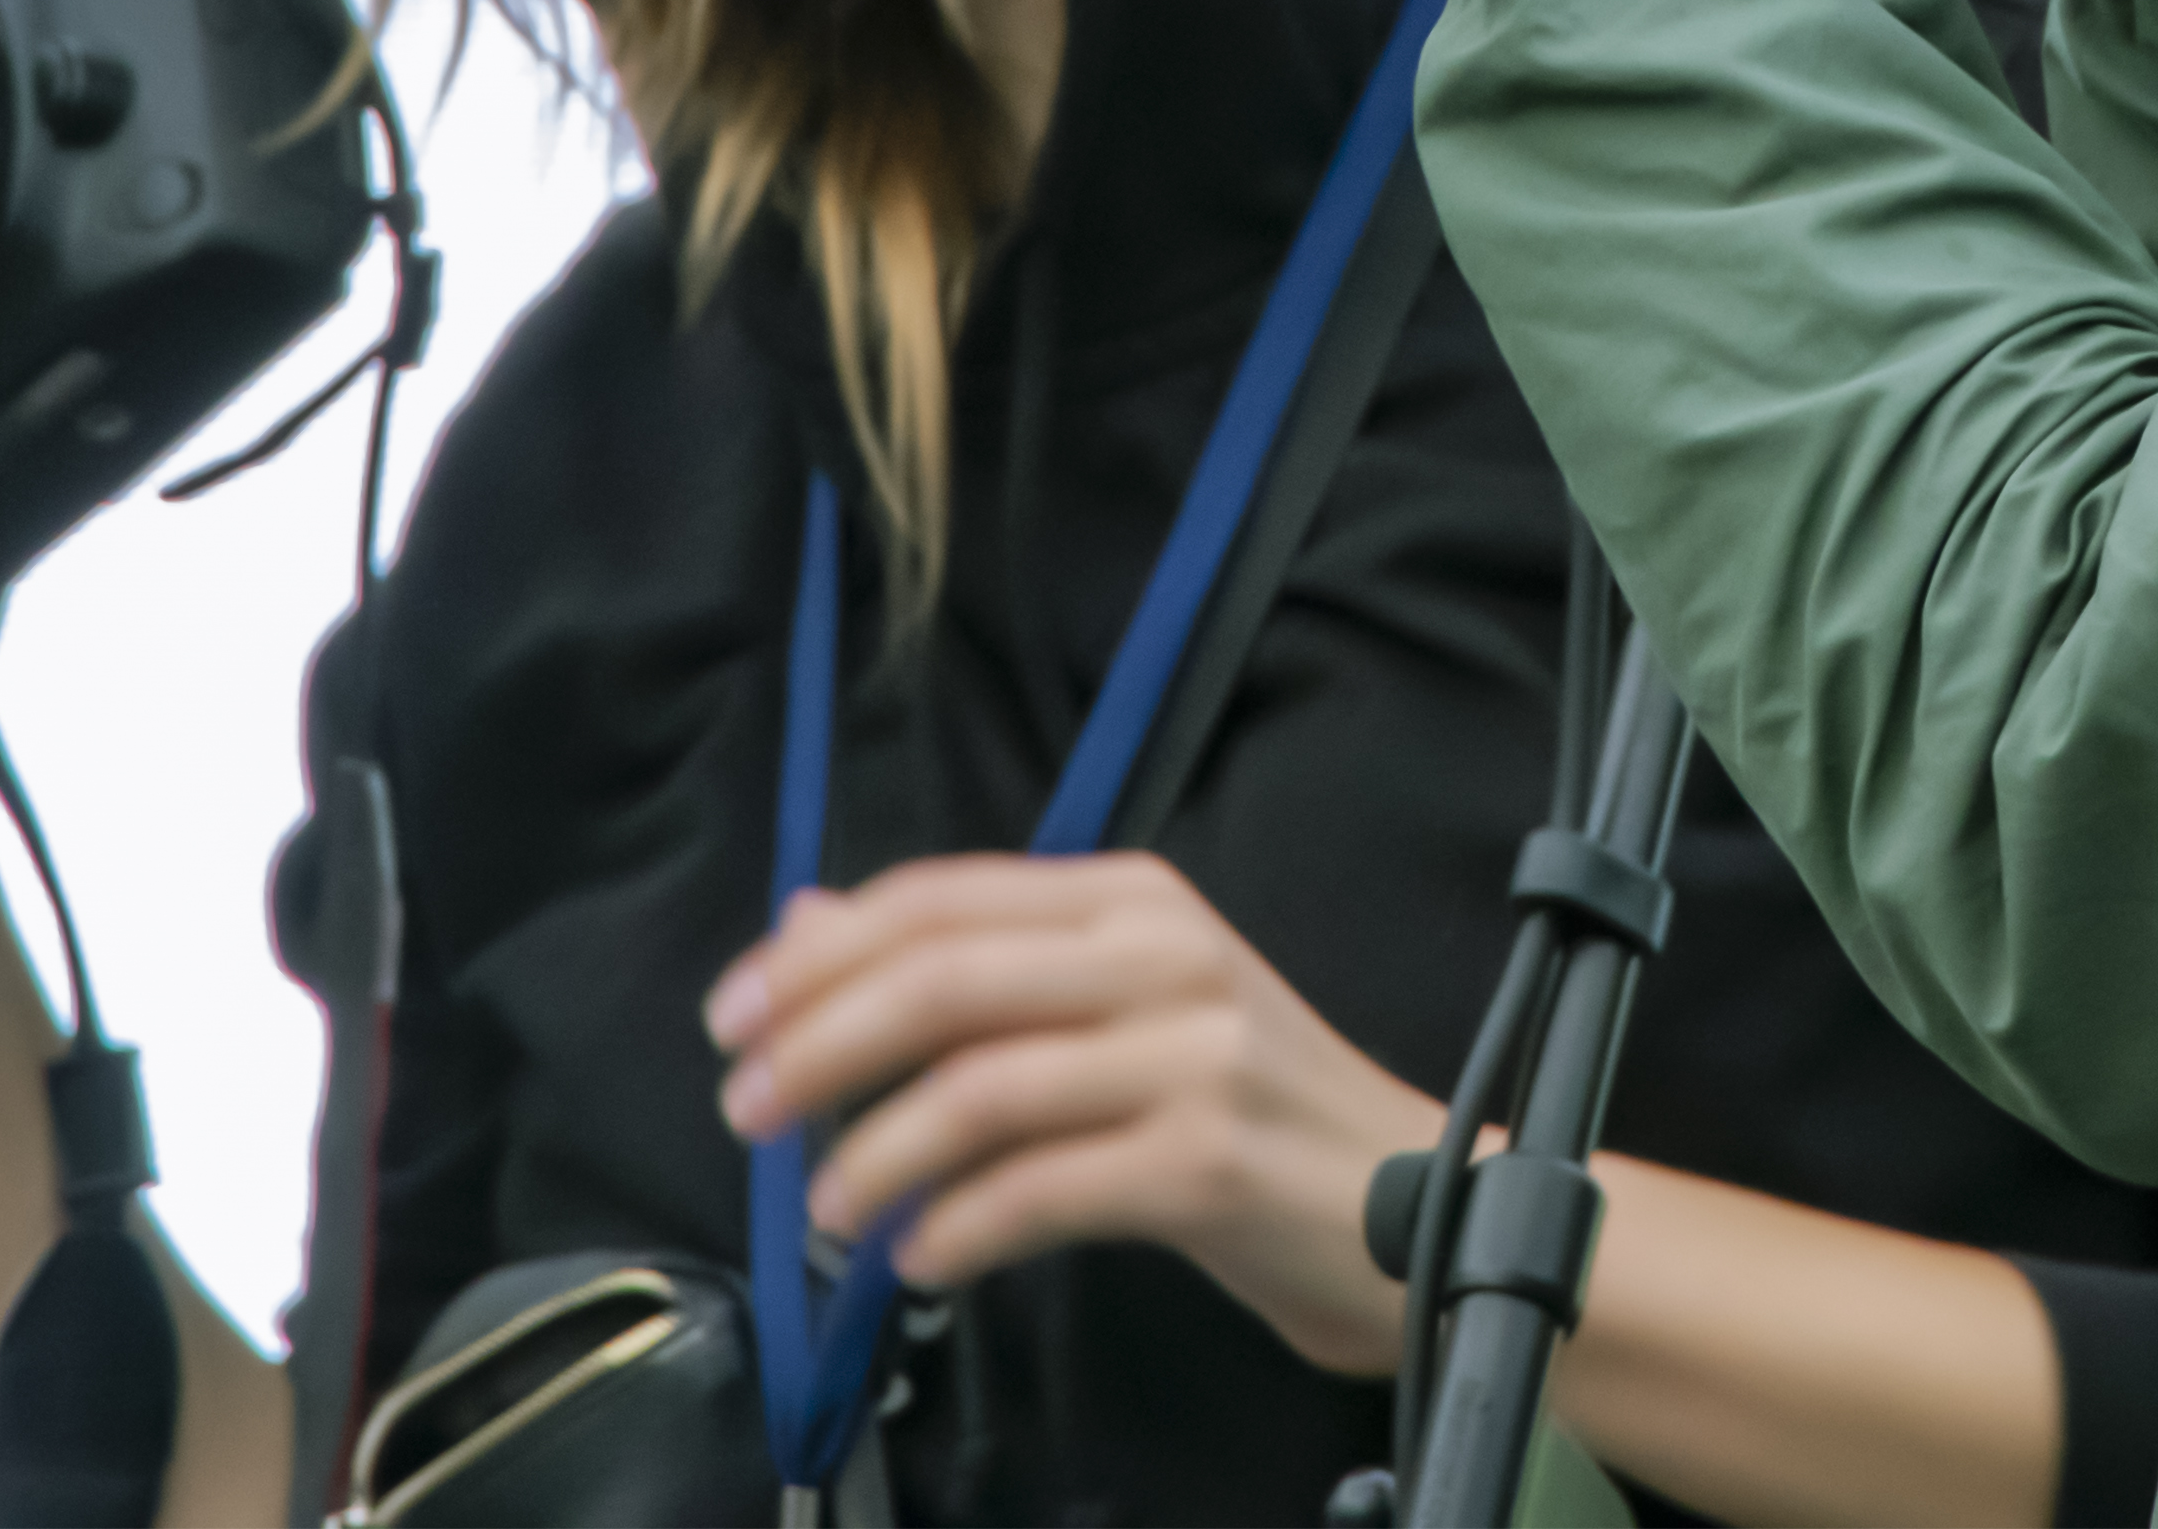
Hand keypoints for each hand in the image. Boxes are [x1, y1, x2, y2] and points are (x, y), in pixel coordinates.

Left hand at [704, 851, 1432, 1373]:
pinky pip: (1042, 1190)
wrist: (1424, 1209)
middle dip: (818, 1046)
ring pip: (981, 1087)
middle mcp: (1165, 956)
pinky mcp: (1208, 1162)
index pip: (940, 899)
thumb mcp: (1122, 1011)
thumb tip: (814, 921)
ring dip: (877, 1157)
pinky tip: (924, 1259)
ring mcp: (1195, 1056)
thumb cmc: (1255, 1119)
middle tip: (748, 1112)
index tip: (734, 1019)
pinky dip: (959, 1228)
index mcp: (1134, 901)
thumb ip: (984, 966)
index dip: (816, 957)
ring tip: (833, 1213)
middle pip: (944, 980)